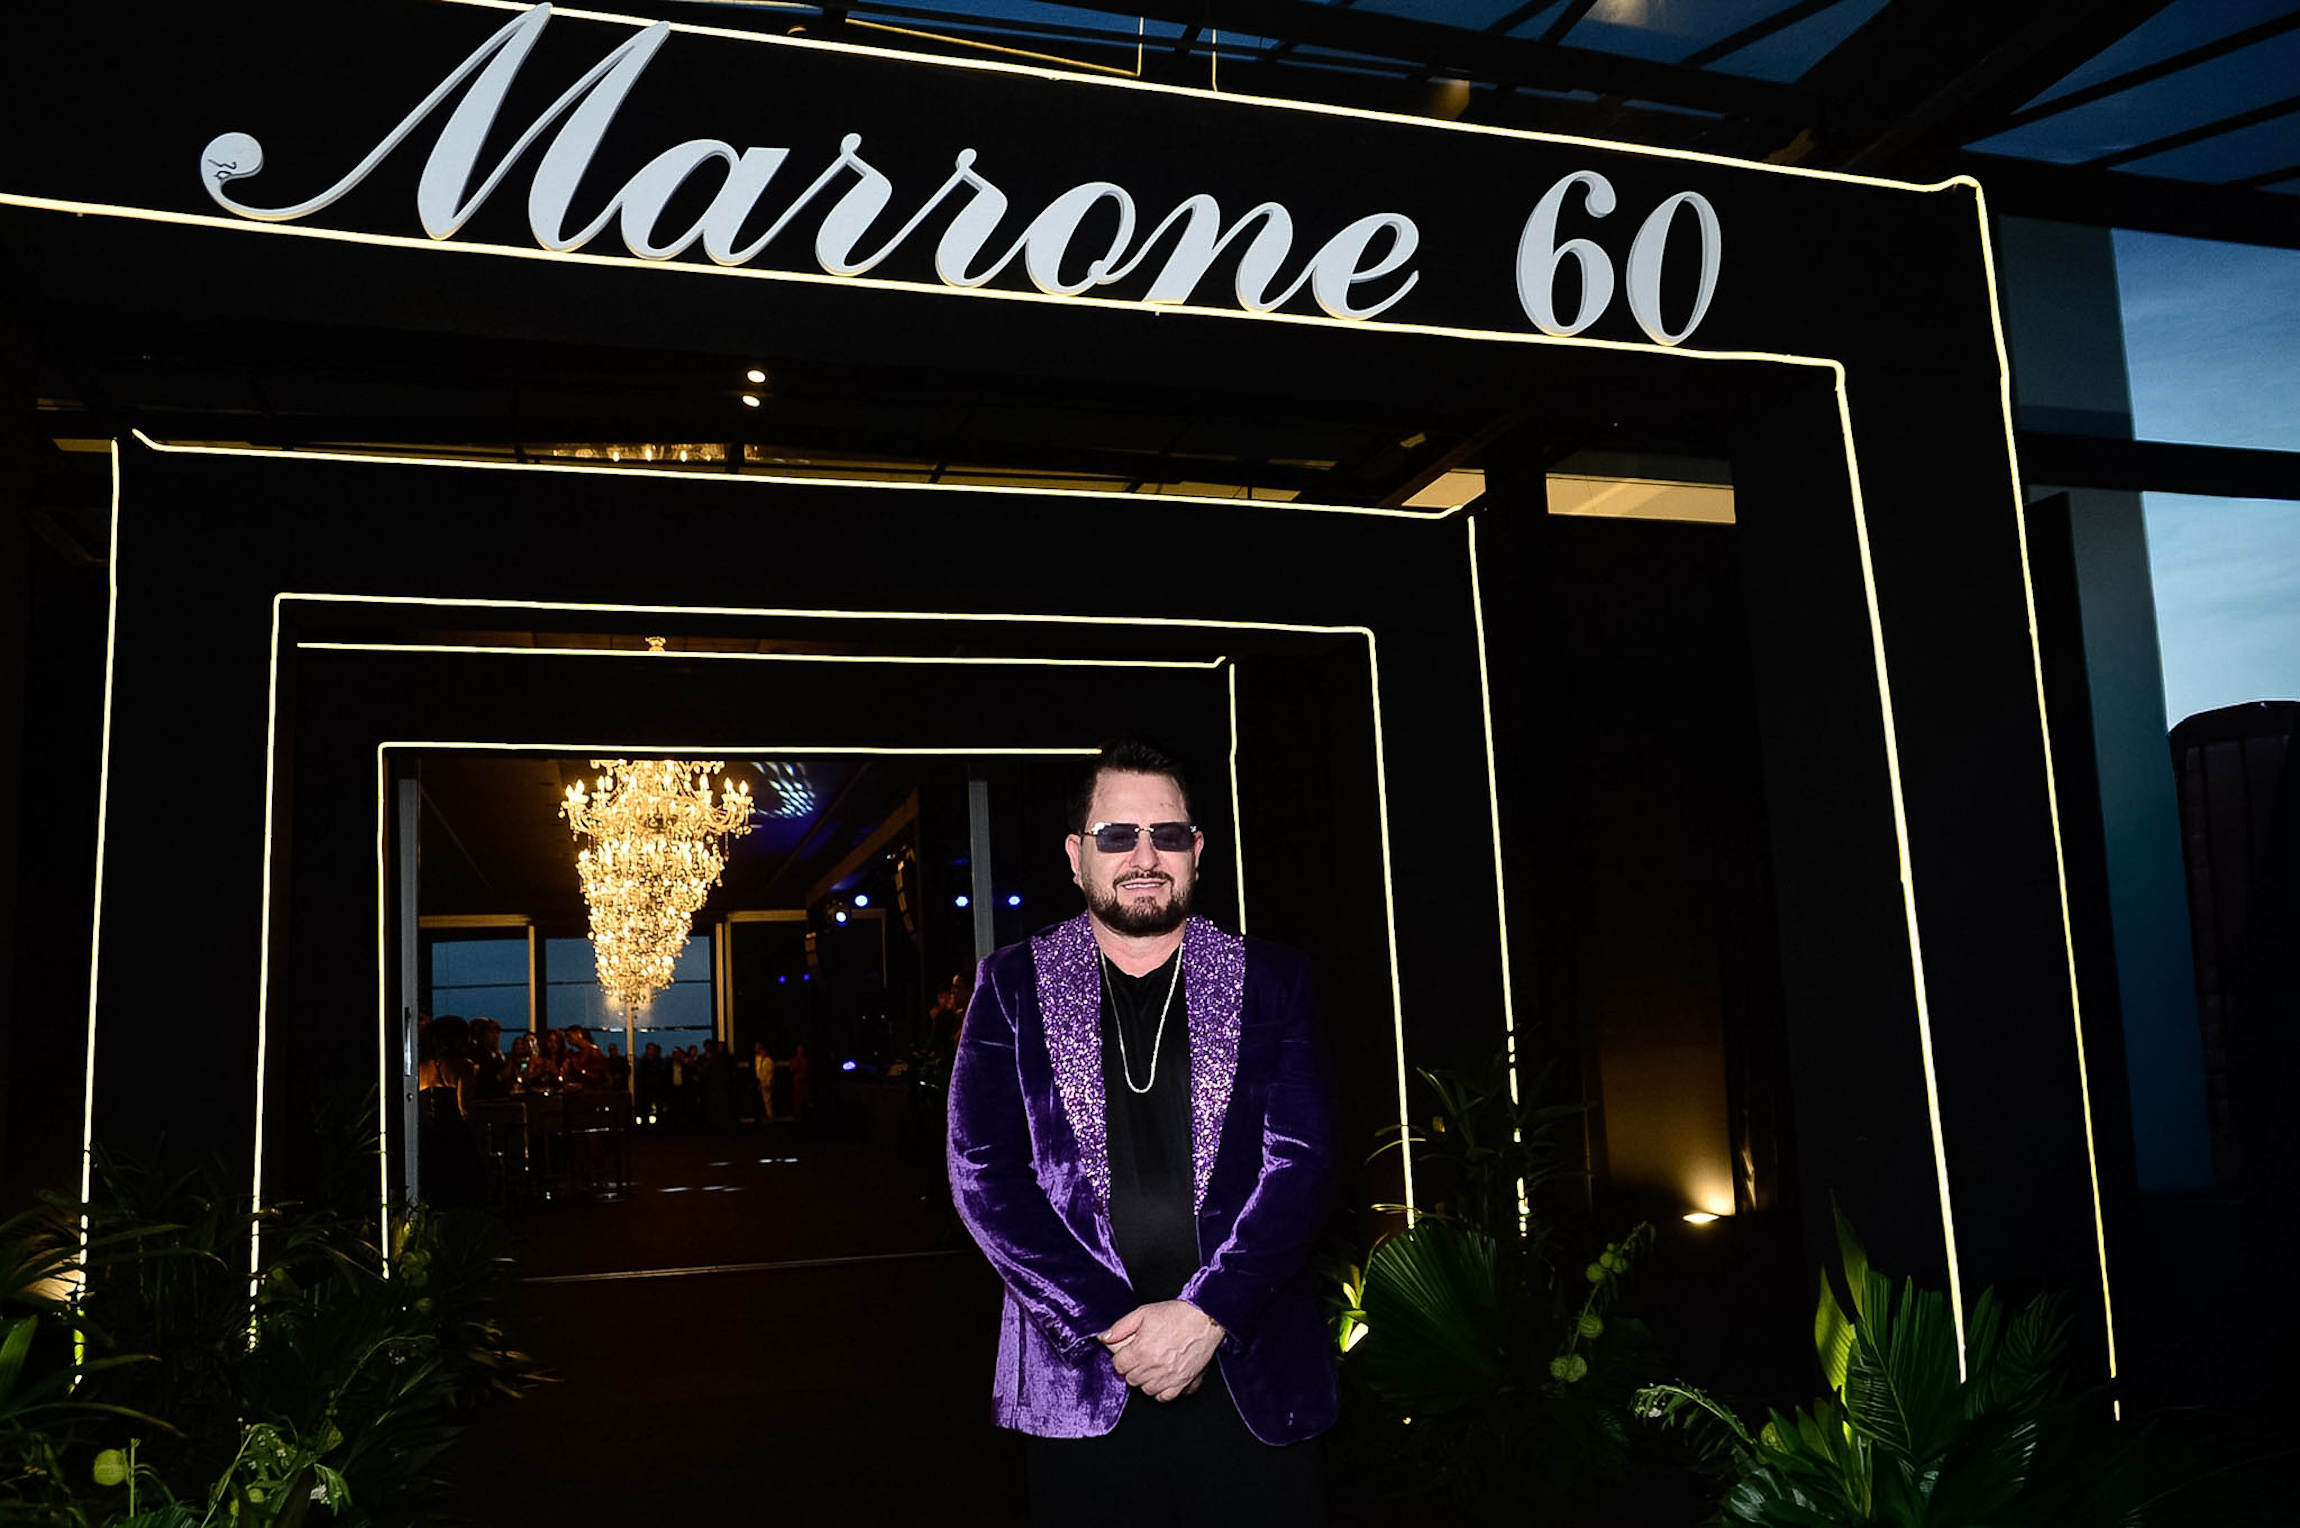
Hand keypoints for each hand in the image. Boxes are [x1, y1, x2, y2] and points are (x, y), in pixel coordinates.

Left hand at [1098, 1300, 1222, 1401]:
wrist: (1204, 1318)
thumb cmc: (1175, 1314)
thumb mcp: (1143, 1313)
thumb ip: (1120, 1327)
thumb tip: (1104, 1338)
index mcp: (1141, 1350)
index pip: (1118, 1366)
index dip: (1122, 1358)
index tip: (1128, 1353)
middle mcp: (1154, 1367)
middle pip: (1131, 1379)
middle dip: (1132, 1369)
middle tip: (1141, 1357)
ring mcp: (1169, 1377)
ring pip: (1146, 1390)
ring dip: (1146, 1380)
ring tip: (1152, 1367)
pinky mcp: (1183, 1382)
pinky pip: (1165, 1397)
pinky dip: (1161, 1391)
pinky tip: (1162, 1378)